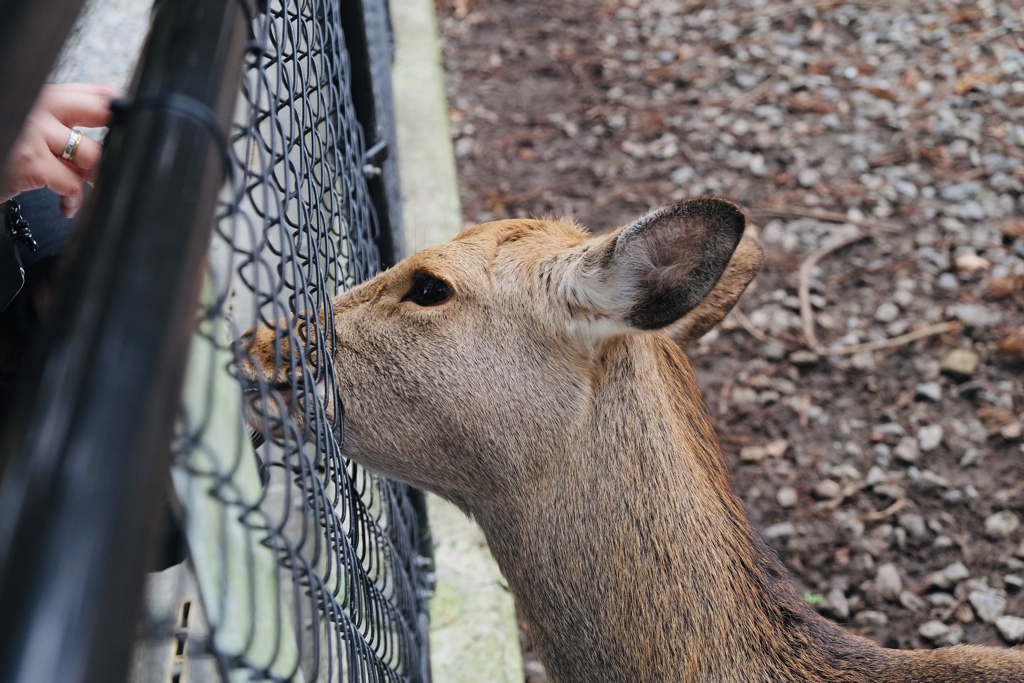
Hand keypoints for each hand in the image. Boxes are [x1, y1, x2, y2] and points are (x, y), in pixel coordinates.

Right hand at [0, 83, 118, 217]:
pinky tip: (66, 206)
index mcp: (42, 94)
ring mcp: (35, 133)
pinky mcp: (31, 163)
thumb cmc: (3, 143)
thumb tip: (99, 150)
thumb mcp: (27, 123)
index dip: (118, 112)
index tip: (126, 131)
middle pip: (102, 111)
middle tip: (111, 162)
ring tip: (80, 188)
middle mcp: (40, 106)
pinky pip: (72, 184)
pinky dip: (73, 200)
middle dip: (116, 140)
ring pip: (92, 154)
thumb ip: (61, 127)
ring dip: (93, 176)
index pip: (95, 93)